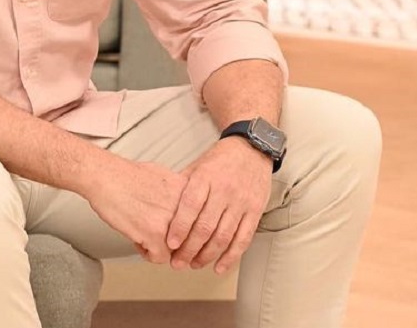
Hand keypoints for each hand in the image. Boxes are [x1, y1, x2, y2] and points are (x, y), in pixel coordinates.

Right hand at [81, 156, 187, 264]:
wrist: (105, 176)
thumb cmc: (126, 175)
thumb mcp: (164, 177)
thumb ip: (178, 195)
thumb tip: (184, 209)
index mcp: (190, 192)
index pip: (201, 223)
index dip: (189, 234)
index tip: (181, 239)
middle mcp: (185, 207)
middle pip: (192, 240)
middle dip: (177, 245)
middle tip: (165, 244)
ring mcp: (171, 222)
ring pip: (176, 252)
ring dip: (161, 249)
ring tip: (146, 237)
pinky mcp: (154, 235)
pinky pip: (159, 258)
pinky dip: (147, 253)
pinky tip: (138, 239)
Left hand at [165, 139, 271, 273]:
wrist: (252, 149)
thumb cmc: (221, 159)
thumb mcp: (197, 166)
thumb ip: (182, 187)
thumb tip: (161, 207)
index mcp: (206, 177)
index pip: (191, 206)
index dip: (179, 227)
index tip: (170, 244)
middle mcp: (224, 190)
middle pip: (206, 226)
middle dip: (190, 249)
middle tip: (178, 262)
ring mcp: (241, 202)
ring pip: (223, 236)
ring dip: (207, 256)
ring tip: (194, 264)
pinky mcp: (255, 211)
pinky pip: (243, 239)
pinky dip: (231, 256)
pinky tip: (219, 266)